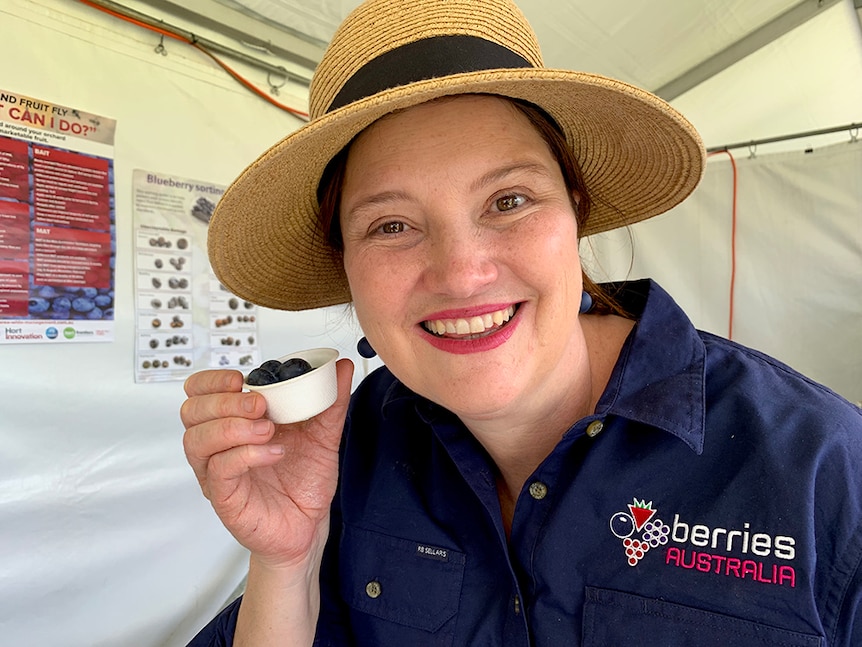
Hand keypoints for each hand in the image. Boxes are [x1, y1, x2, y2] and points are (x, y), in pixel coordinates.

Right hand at [181, 359, 354, 568]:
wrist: (309, 526)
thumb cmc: (304, 482)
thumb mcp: (323, 434)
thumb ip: (330, 401)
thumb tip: (341, 367)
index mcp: (234, 423)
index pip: (198, 392)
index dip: (212, 381)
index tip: (242, 379)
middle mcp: (219, 447)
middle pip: (192, 411)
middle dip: (225, 402)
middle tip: (261, 406)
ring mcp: (218, 473)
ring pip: (197, 440)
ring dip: (232, 427)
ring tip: (268, 430)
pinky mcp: (225, 498)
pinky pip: (219, 470)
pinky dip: (245, 455)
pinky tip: (273, 453)